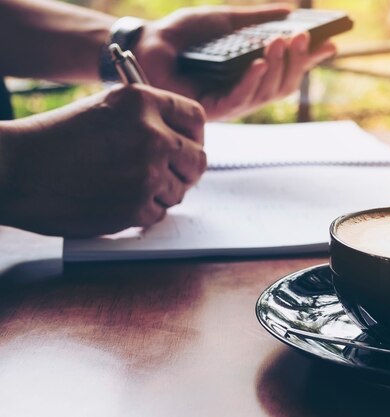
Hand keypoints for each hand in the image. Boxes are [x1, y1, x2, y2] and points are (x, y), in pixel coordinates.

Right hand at [0, 85, 205, 236]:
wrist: (14, 169)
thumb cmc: (54, 139)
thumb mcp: (105, 109)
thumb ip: (147, 118)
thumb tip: (181, 138)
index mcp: (143, 102)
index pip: (196, 117)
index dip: (194, 135)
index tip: (188, 145)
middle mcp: (152, 135)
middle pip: (198, 159)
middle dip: (186, 169)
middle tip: (168, 173)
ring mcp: (147, 172)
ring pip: (180, 191)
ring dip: (161, 193)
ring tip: (129, 186)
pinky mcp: (136, 206)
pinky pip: (158, 213)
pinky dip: (142, 212)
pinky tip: (117, 200)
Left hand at [135, 4, 336, 120]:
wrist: (148, 44)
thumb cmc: (184, 35)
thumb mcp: (226, 20)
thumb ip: (256, 18)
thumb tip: (289, 10)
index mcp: (252, 73)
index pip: (289, 69)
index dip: (310, 59)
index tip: (332, 44)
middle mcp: (246, 91)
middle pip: (284, 84)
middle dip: (298, 61)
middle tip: (304, 36)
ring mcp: (231, 102)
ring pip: (267, 93)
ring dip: (278, 67)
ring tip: (282, 41)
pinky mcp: (212, 109)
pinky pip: (239, 99)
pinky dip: (252, 81)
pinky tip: (260, 62)